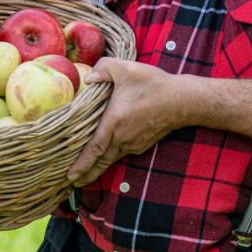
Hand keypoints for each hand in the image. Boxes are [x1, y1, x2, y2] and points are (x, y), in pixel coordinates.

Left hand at [67, 58, 195, 185]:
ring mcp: (134, 143)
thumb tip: (88, 78)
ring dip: (99, 167)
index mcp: (114, 122)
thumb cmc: (153, 84)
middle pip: (101, 161)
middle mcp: (122, 137)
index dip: (81, 164)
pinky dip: (113, 156)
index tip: (70, 176)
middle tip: (74, 182)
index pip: (94, 149)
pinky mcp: (143, 143)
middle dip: (87, 173)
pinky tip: (110, 153)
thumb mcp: (126, 69)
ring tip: (88, 173)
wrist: (182, 100)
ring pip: (112, 158)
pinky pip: (124, 152)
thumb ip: (104, 68)